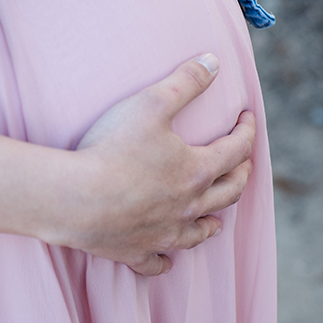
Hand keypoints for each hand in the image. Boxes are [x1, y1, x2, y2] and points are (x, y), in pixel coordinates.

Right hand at [55, 54, 255, 276]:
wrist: (75, 198)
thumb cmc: (113, 148)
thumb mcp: (151, 103)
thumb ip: (185, 81)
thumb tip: (214, 61)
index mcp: (197, 170)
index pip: (236, 150)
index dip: (245, 131)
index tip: (246, 117)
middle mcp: (188, 206)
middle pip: (227, 193)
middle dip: (240, 174)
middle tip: (242, 163)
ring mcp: (163, 233)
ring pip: (198, 232)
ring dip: (211, 222)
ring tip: (216, 218)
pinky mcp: (135, 251)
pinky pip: (157, 262)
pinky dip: (165, 260)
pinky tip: (167, 260)